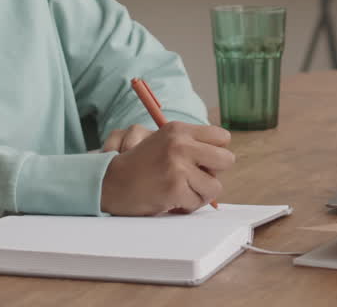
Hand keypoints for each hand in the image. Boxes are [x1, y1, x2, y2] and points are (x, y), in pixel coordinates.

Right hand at [100, 122, 234, 215]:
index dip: (216, 152)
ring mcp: (178, 166)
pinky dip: (187, 206)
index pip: (222, 137)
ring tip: (182, 191)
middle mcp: (180, 144)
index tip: (203, 161)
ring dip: (200, 194)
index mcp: (179, 129)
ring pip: (215, 186)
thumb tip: (223, 157)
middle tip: (196, 178)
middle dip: (214, 173)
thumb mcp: (163, 141)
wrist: (109, 182)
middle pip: (226, 159)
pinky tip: (172, 200)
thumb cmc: (139, 164)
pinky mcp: (174, 188)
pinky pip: (197, 202)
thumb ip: (192, 144)